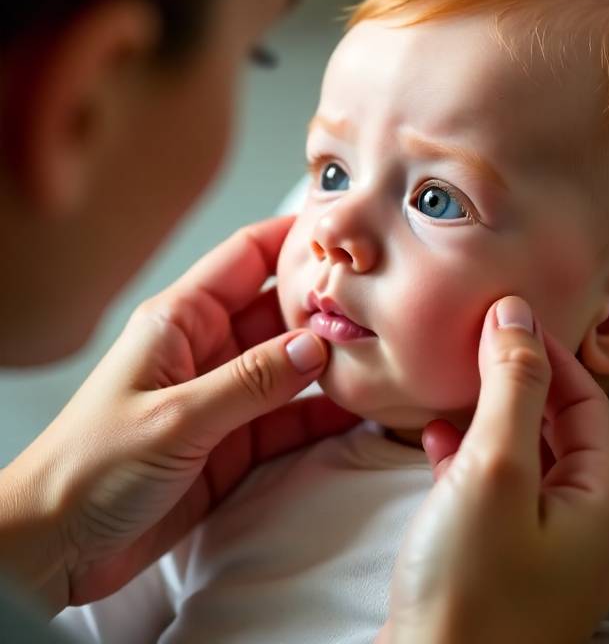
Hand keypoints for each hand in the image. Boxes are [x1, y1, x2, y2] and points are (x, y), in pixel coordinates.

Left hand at [0, 216, 358, 612]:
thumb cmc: (90, 468)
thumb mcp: (175, 418)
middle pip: (277, 311)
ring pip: (289, 366)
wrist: (56, 546)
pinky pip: (287, 420)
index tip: (342, 233)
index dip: (291, 239)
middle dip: (324, 305)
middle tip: (379, 302)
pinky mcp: (233, 443)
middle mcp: (207, 350)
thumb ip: (248, 382)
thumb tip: (312, 347)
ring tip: (381, 354)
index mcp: (181, 321)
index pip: (245, 258)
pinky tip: (358, 411)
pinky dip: (321, 416)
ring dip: (329, 362)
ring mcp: (224, 397)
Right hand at [380, 296, 608, 643]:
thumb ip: (512, 387)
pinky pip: (502, 495)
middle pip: (560, 430)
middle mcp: (591, 529)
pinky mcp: (511, 566)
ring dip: (491, 421)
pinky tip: (436, 443)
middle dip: (517, 384)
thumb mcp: (494, 469)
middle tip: (475, 347)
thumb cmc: (468, 586)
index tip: (505, 316)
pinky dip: (473, 462)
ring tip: (453, 387)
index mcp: (607, 503)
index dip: (547, 353)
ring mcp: (552, 552)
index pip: (588, 402)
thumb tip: (518, 315)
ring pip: (527, 461)